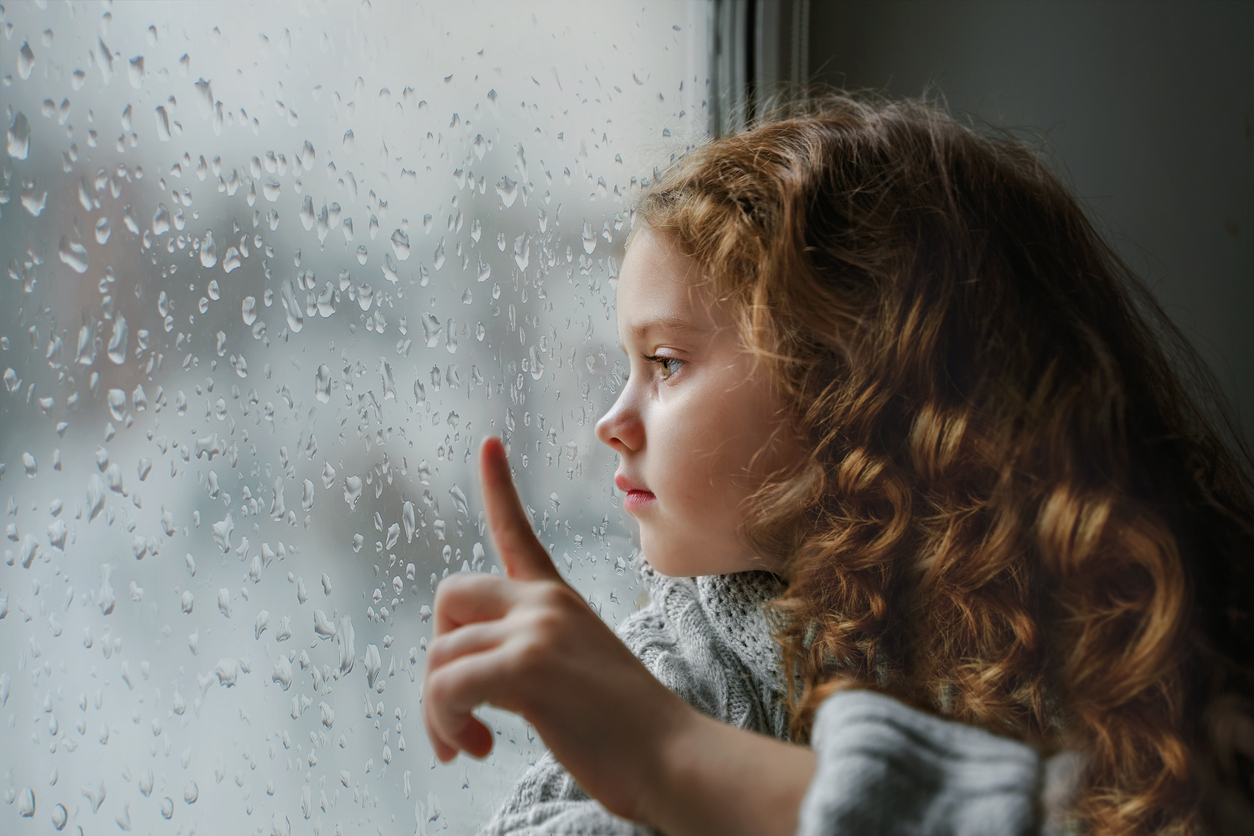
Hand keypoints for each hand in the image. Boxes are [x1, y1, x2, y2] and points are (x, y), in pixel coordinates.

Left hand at [422, 437, 692, 821]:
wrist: (673, 757)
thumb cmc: (627, 731)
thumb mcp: (578, 669)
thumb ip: (530, 650)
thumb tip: (467, 675)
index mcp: (558, 599)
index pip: (517, 531)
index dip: (498, 486)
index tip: (487, 443)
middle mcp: (545, 602)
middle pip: (448, 597)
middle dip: (438, 654)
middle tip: (456, 708)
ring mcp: (537, 628)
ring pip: (438, 654)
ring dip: (438, 711)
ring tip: (472, 744)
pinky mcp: (527, 664)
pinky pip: (445, 685)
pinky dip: (445, 723)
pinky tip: (479, 748)